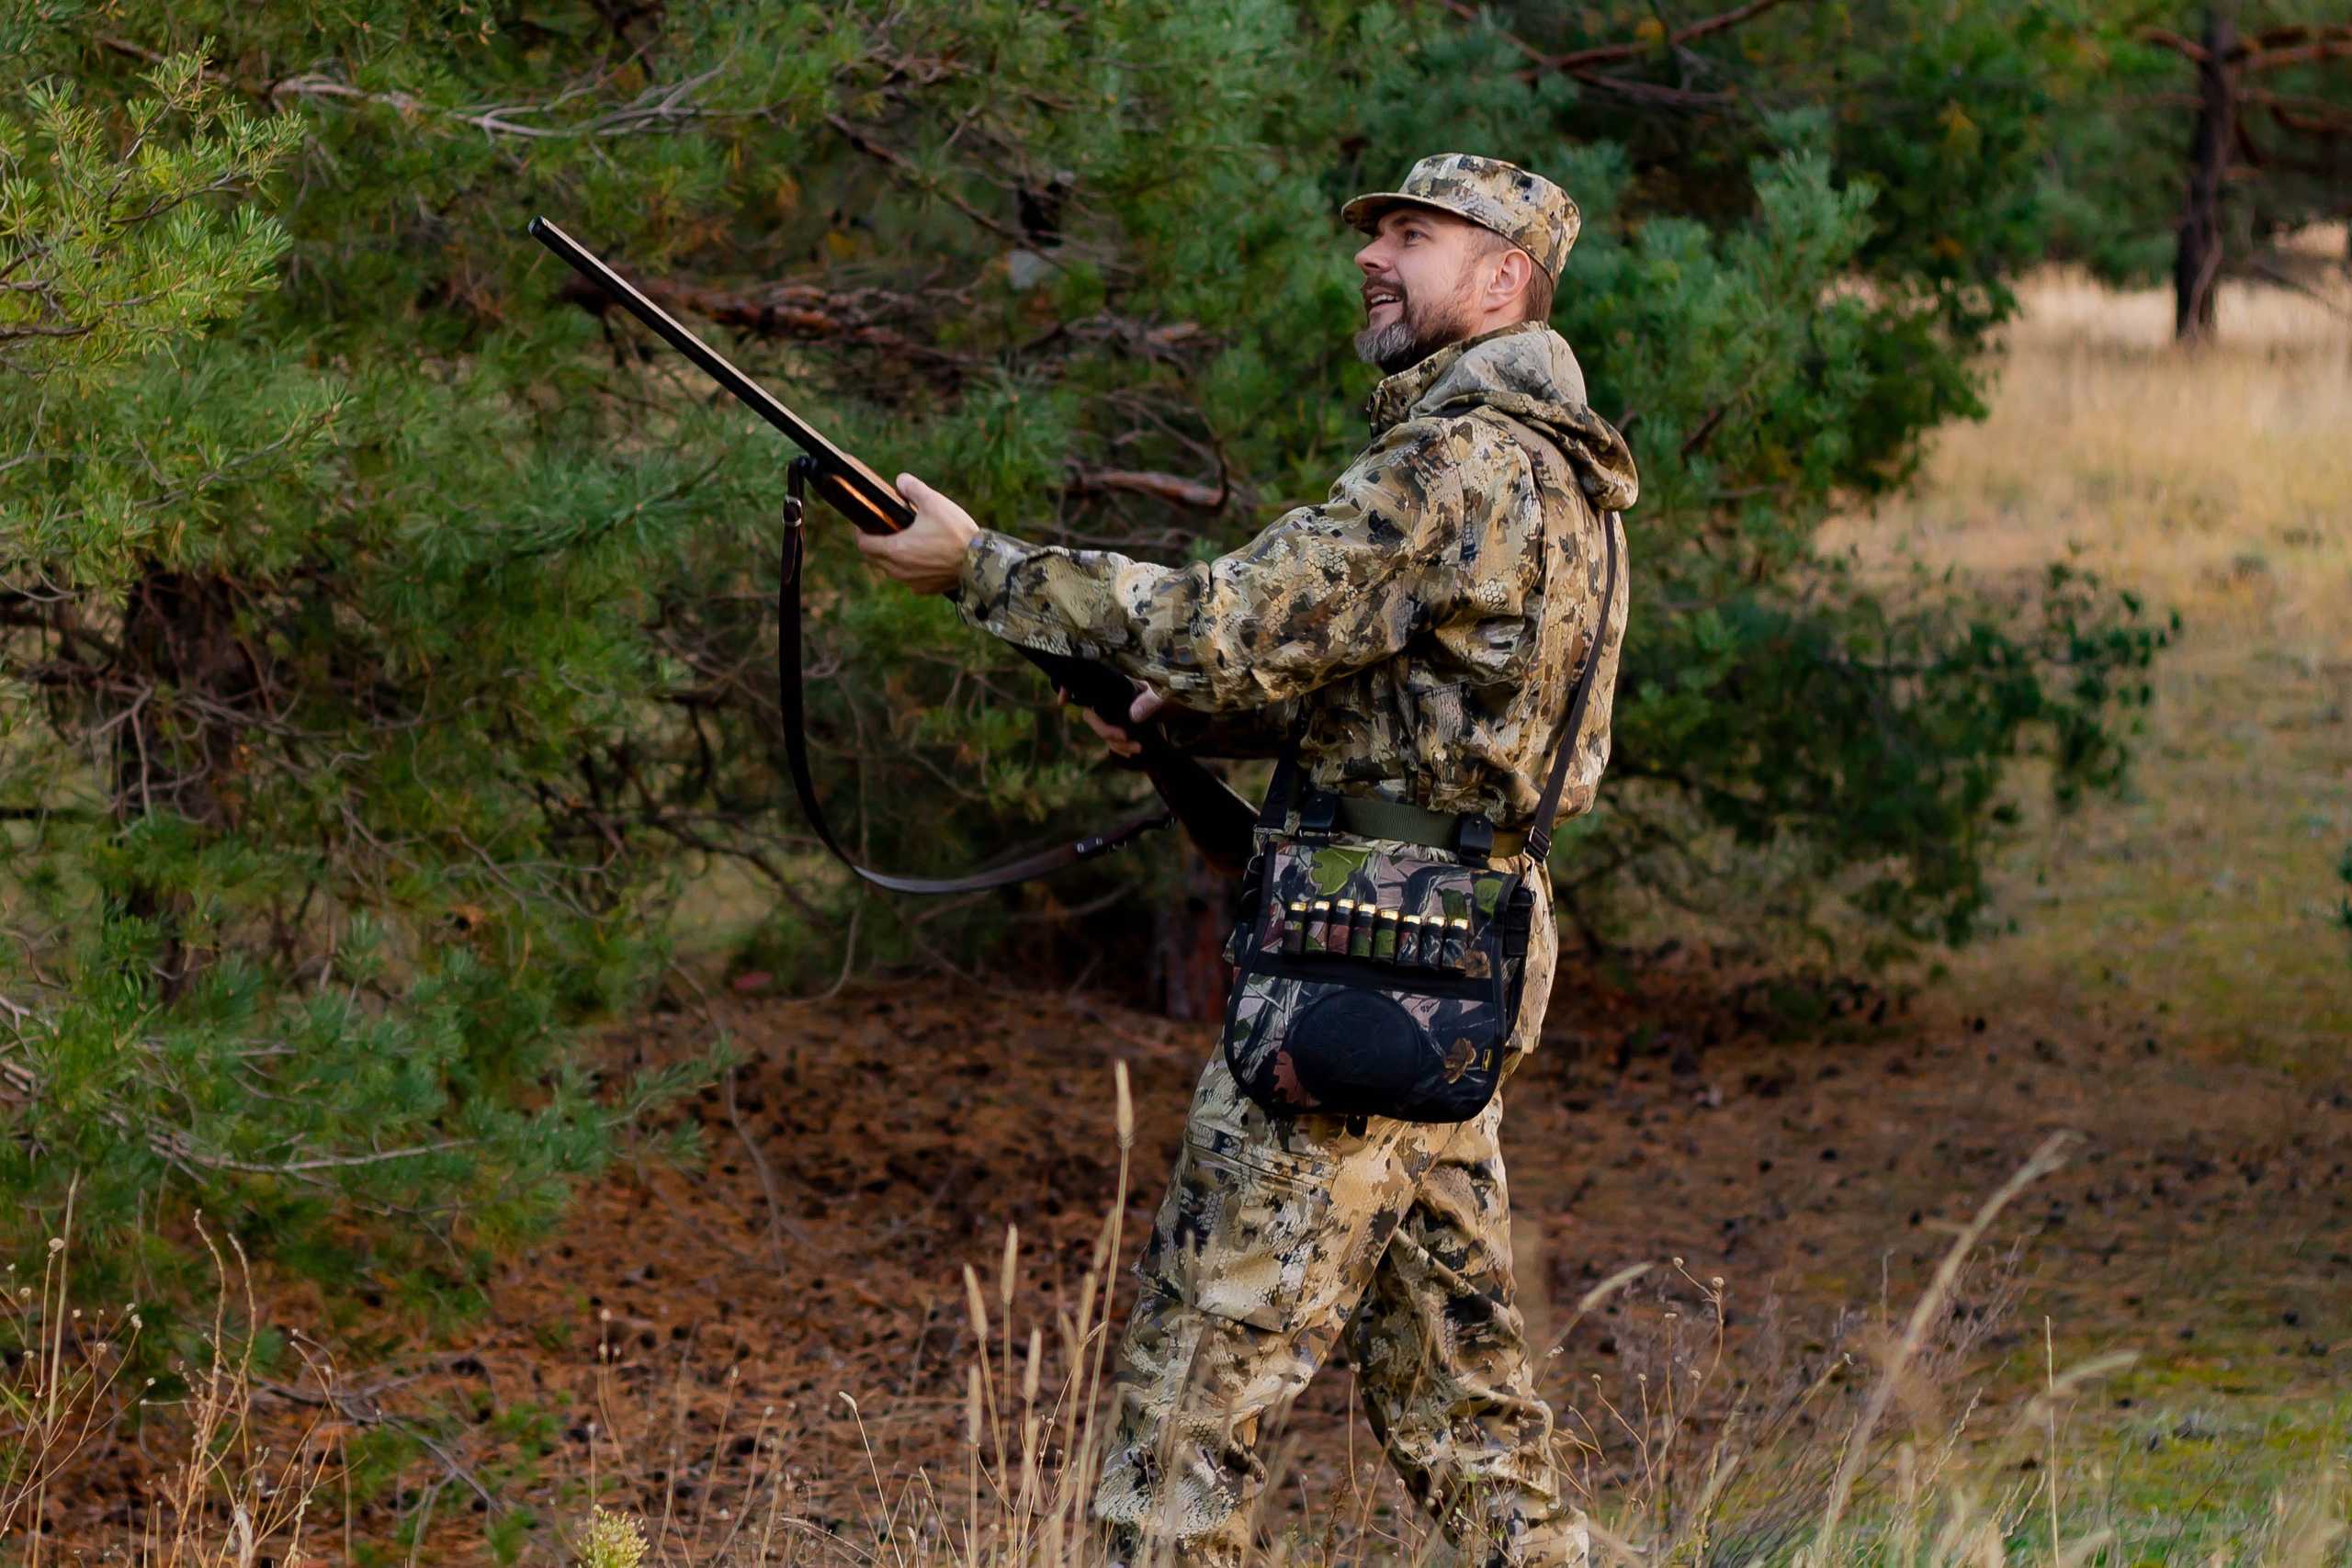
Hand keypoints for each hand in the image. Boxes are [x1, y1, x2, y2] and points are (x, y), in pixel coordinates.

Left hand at [855, 473, 979, 594]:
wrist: (981, 562)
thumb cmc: (956, 532)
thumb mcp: (934, 502)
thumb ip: (913, 487)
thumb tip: (900, 481)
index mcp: (895, 549)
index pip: (863, 544)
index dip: (861, 533)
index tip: (867, 524)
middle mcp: (899, 570)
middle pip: (874, 558)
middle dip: (875, 544)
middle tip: (885, 530)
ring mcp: (912, 582)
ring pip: (891, 570)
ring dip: (892, 557)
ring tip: (905, 541)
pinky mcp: (926, 589)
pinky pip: (909, 579)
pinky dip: (910, 569)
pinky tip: (923, 557)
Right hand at [1060, 681, 1164, 759]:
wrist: (1168, 717)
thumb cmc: (1160, 701)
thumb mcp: (1159, 698)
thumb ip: (1149, 703)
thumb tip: (1132, 717)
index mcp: (1112, 687)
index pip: (1084, 683)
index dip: (1067, 688)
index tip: (1063, 702)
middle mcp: (1106, 700)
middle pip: (1091, 715)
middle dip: (1105, 729)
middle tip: (1125, 736)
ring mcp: (1108, 717)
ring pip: (1100, 731)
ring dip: (1115, 742)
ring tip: (1138, 748)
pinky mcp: (1114, 732)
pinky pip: (1108, 742)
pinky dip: (1118, 749)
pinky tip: (1131, 753)